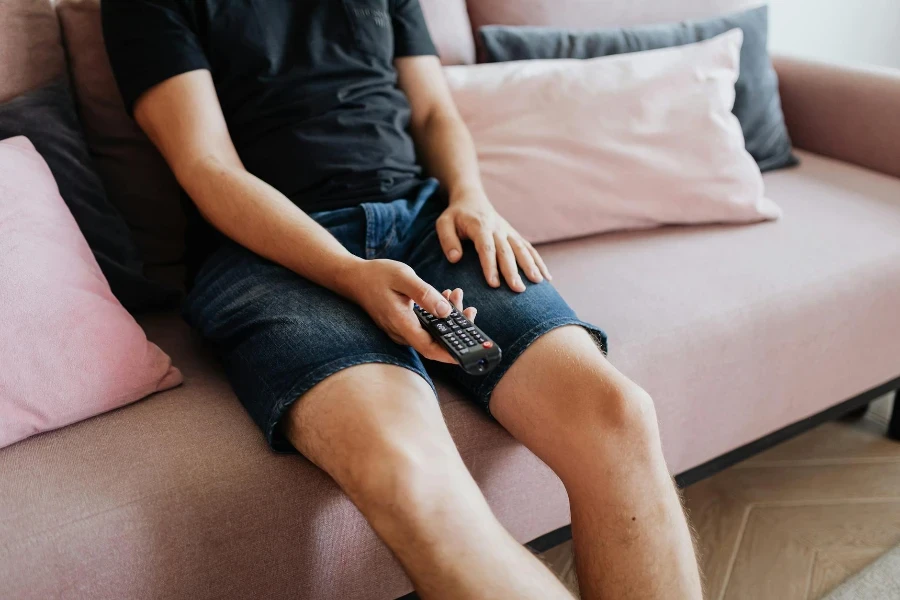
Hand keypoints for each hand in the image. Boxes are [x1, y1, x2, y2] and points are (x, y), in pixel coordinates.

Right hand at [344, 259, 474, 363]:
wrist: (354, 278)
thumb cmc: (377, 275)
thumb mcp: (403, 277)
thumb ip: (424, 294)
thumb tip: (445, 312)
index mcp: (401, 323)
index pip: (430, 349)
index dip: (451, 355)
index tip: (470, 354)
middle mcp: (401, 332)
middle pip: (435, 342)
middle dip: (456, 329)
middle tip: (470, 310)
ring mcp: (401, 330)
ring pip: (431, 333)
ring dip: (448, 318)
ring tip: (456, 295)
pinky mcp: (403, 325)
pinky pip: (424, 326)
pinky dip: (437, 314)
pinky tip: (445, 297)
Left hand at [436, 192, 551, 291]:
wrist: (472, 198)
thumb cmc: (456, 215)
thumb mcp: (443, 222)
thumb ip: (447, 240)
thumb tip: (455, 259)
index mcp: (479, 226)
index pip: (486, 247)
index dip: (490, 266)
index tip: (493, 284)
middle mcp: (497, 228)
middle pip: (507, 251)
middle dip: (513, 271)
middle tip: (518, 289)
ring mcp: (508, 231)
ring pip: (522, 249)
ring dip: (531, 265)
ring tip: (537, 282)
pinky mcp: (514, 235)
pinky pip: (528, 248)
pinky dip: (538, 262)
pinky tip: (546, 276)